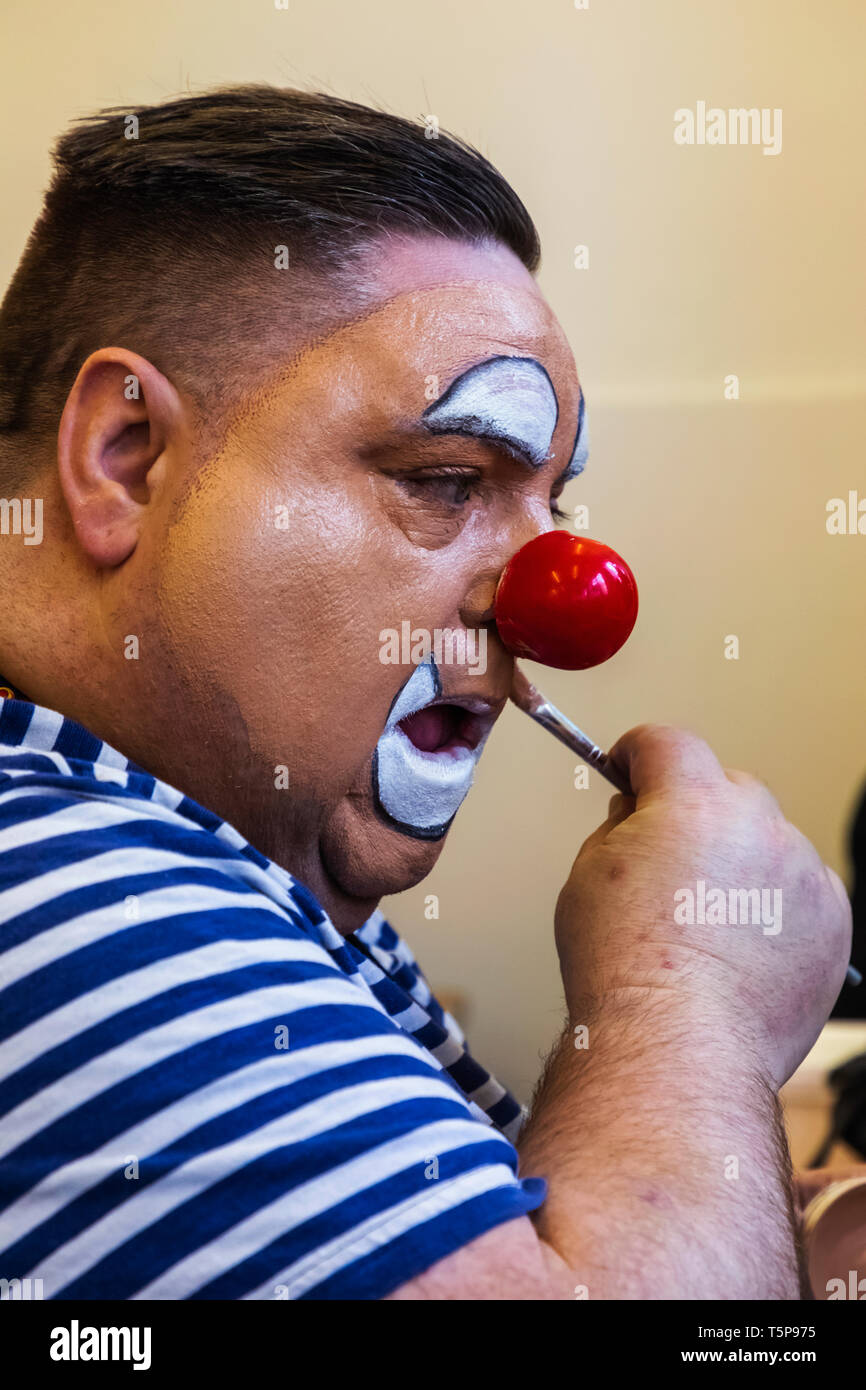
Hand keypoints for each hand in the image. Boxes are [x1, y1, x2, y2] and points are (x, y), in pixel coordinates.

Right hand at [554, 725, 851, 1089]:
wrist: (676, 1046)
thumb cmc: (625, 970)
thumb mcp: (587, 875)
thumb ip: (617, 827)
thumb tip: (635, 815)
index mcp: (692, 802)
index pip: (667, 742)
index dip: (639, 753)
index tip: (631, 768)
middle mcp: (758, 825)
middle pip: (726, 787)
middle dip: (695, 809)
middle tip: (666, 858)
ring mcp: (803, 873)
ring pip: (770, 840)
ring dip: (741, 860)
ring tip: (706, 921)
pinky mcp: (834, 921)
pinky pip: (802, 891)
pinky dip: (776, 906)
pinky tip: (740, 946)